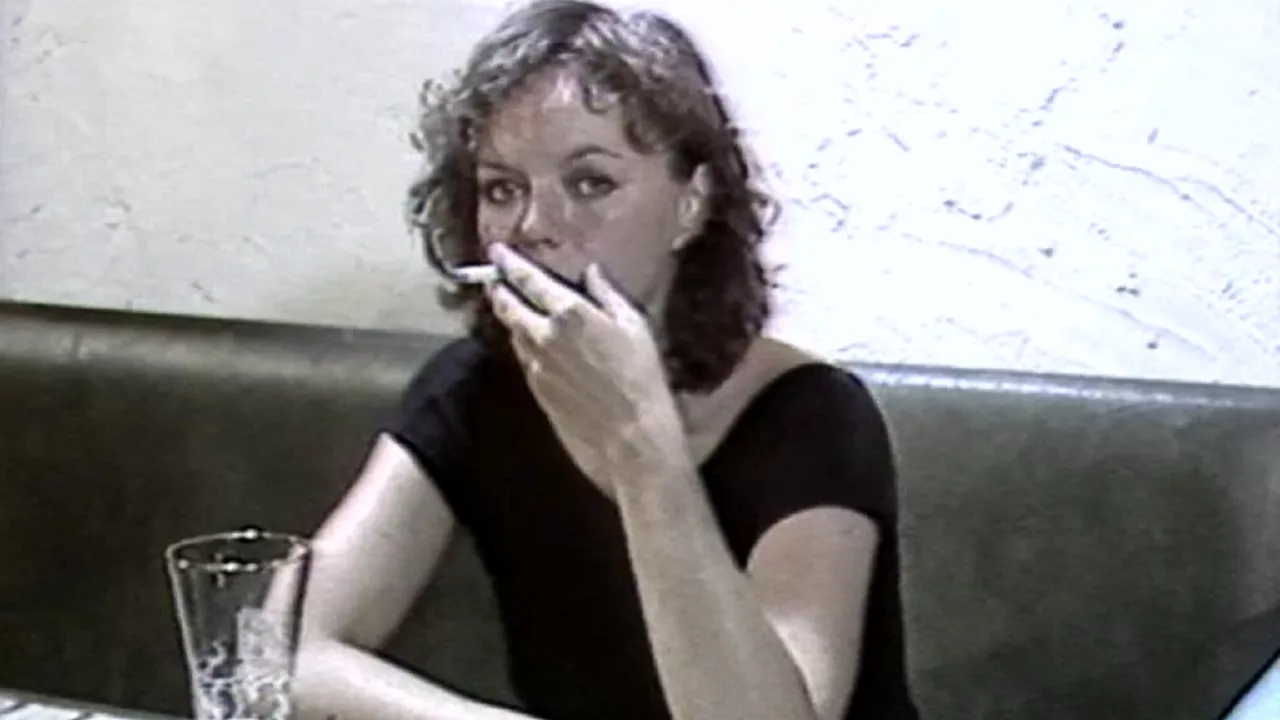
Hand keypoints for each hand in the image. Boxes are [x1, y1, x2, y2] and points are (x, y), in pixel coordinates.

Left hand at [484, 243, 684, 497]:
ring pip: (514, 333)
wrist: (630, 438)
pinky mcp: (535, 390)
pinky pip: (524, 358)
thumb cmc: (642, 378)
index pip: (529, 281)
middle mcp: (544, 336)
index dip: (510, 263)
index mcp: (570, 314)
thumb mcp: (635, 327)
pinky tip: (535, 344)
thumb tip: (591, 272)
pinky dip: (524, 344)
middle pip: (508, 306)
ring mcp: (535, 365)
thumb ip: (608, 296)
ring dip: (511, 318)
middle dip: (498, 289)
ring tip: (513, 307)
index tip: (497, 251)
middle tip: (494, 279)